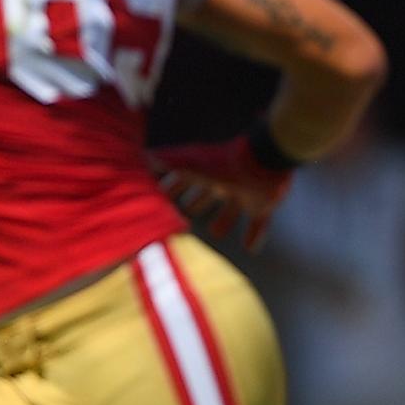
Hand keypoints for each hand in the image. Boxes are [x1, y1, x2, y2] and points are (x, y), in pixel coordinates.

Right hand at [151, 137, 292, 250]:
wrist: (261, 163)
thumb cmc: (222, 164)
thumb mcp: (188, 163)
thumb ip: (165, 161)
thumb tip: (142, 156)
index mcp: (207, 173)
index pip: (186, 181)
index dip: (174, 188)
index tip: (161, 198)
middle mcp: (225, 183)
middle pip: (208, 195)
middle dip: (198, 202)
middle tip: (187, 212)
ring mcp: (245, 194)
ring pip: (233, 209)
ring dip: (225, 220)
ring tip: (216, 233)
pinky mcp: (262, 206)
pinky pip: (259, 222)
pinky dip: (255, 234)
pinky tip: (250, 248)